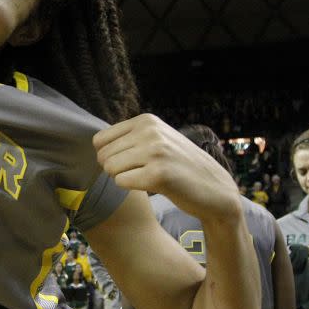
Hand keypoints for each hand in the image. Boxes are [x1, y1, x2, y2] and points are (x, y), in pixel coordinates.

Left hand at [94, 114, 241, 223]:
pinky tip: (153, 185)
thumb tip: (94, 143)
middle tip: (140, 172)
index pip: (100, 140)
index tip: (129, 162)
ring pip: (110, 169)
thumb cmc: (180, 166)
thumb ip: (130, 136)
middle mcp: (150, 132)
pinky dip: (132, 188)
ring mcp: (155, 151)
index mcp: (146, 120)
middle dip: (115, 169)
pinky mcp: (158, 174)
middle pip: (103, 156)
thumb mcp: (157, 139)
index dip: (109, 156)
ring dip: (124, 178)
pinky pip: (122, 182)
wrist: (214, 188)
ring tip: (146, 177)